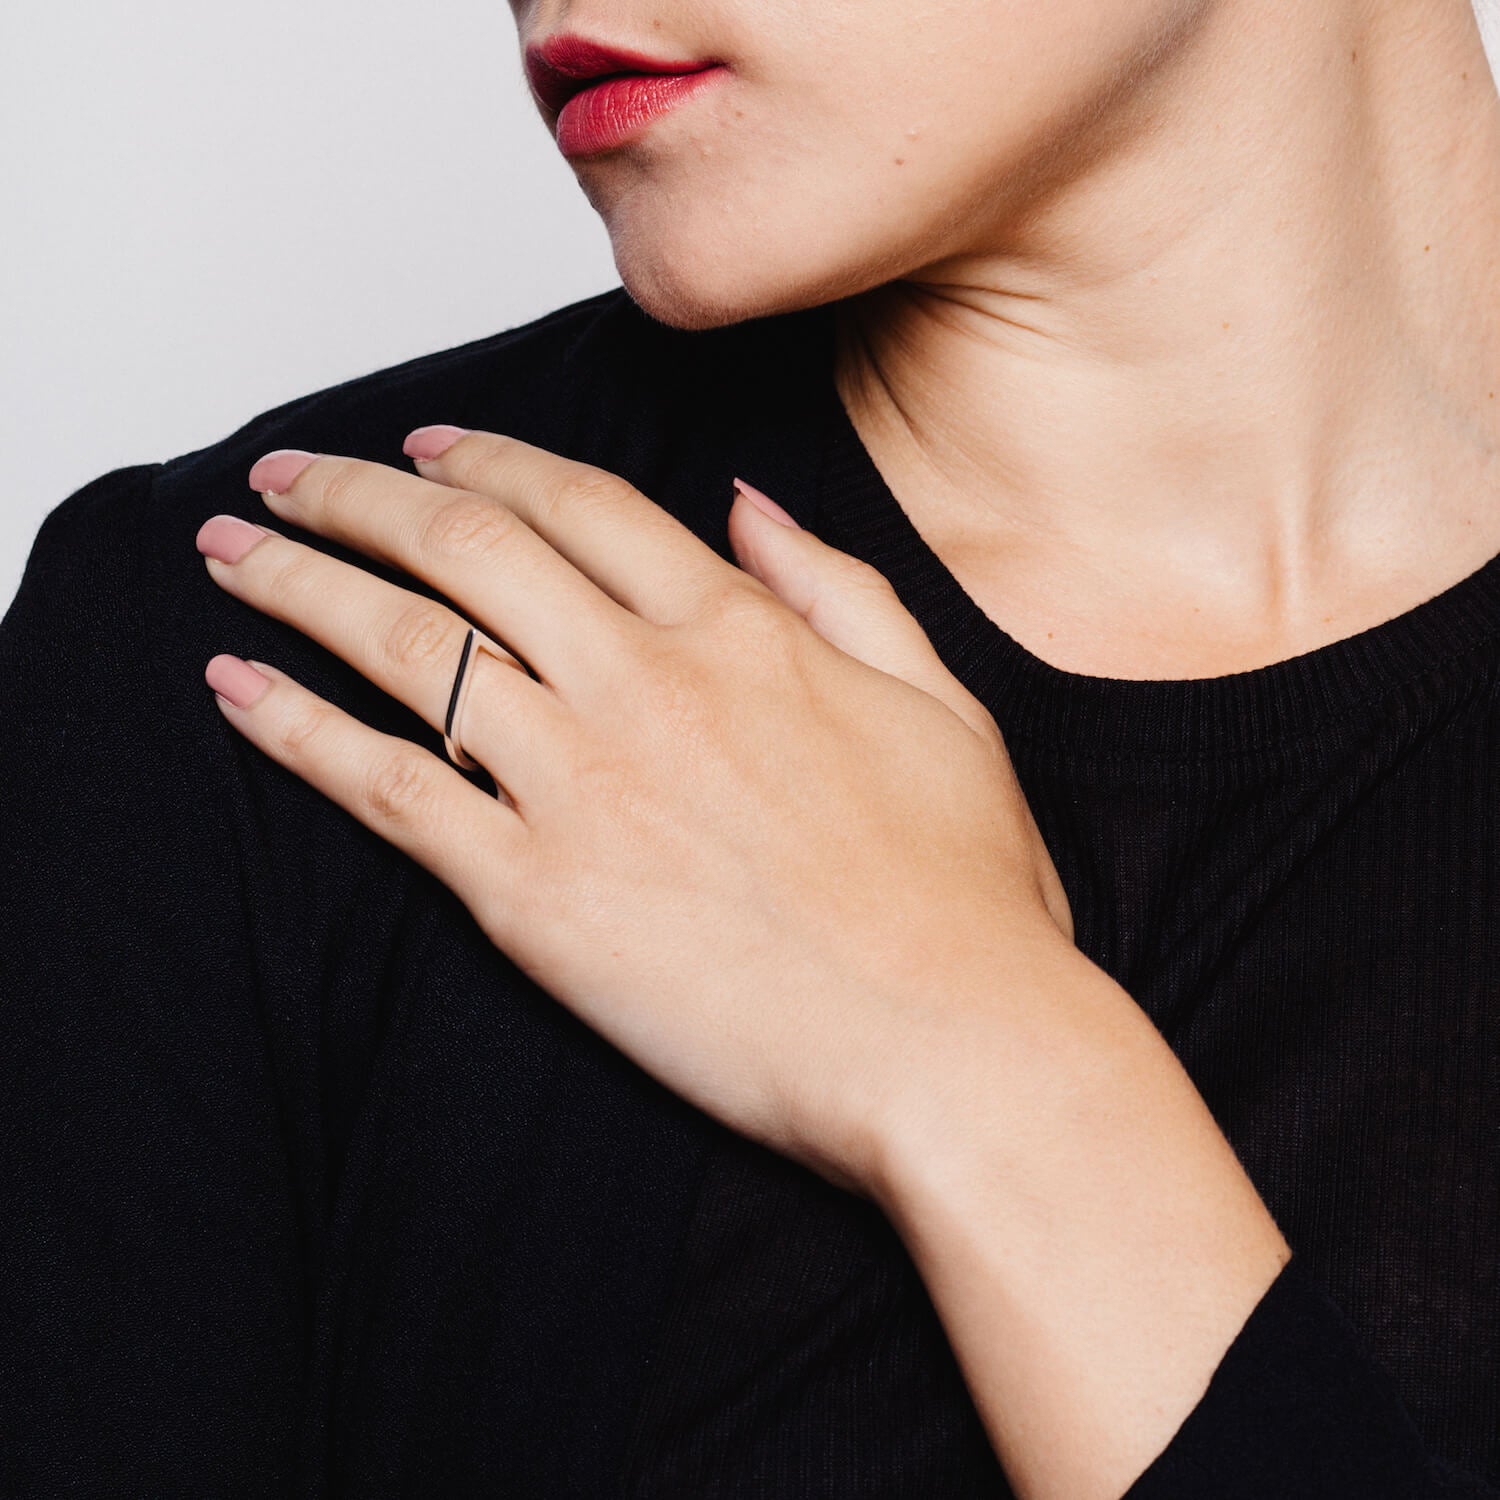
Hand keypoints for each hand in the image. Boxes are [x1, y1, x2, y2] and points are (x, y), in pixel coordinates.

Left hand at [197, 427, 1076, 1199]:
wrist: (956, 1047)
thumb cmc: (964, 893)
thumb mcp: (940, 703)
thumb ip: (839, 590)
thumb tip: (750, 507)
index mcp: (740, 633)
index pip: (579, 505)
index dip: (483, 460)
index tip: (423, 446)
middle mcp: (645, 685)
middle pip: (464, 547)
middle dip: (358, 493)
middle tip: (289, 472)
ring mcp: (580, 786)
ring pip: (404, 647)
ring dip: (298, 583)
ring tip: (228, 550)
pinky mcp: (534, 897)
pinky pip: (386, 790)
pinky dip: (297, 730)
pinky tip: (236, 688)